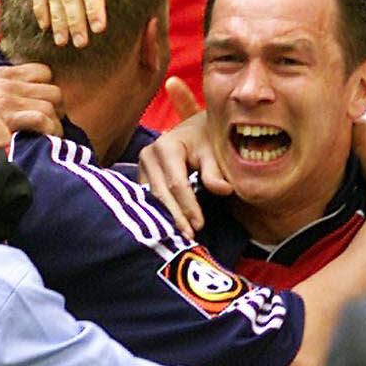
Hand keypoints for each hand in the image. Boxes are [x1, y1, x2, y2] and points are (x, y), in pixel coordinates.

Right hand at [0, 62, 62, 136]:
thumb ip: (6, 87)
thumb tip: (32, 95)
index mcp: (3, 74)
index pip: (44, 72)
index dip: (50, 89)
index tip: (46, 103)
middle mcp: (6, 85)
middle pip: (53, 91)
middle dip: (58, 109)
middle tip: (53, 121)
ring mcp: (7, 101)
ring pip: (49, 107)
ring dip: (55, 124)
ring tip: (51, 133)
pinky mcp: (8, 119)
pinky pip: (41, 119)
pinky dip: (48, 129)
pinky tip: (45, 137)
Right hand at [136, 95, 224, 235]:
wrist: (193, 129)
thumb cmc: (206, 139)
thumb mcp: (213, 151)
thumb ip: (215, 171)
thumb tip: (224, 190)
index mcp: (166, 147)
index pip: (177, 183)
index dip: (188, 206)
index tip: (199, 225)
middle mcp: (148, 155)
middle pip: (161, 194)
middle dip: (176, 217)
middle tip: (189, 236)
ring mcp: (141, 166)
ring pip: (152, 199)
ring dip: (167, 218)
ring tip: (181, 236)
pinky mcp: (141, 176)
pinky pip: (149, 199)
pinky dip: (161, 213)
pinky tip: (171, 226)